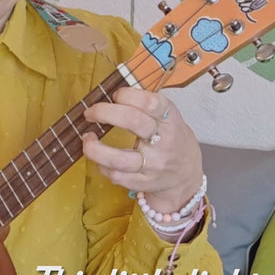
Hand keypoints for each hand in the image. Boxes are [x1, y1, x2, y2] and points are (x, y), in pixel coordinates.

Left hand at [82, 87, 202, 212]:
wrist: (187, 174)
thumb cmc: (170, 139)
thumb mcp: (168, 116)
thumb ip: (145, 104)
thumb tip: (111, 92)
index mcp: (169, 119)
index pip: (150, 102)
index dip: (127, 95)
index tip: (115, 95)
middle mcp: (164, 141)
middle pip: (133, 122)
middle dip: (104, 113)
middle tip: (90, 113)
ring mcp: (153, 165)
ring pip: (119, 158)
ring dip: (95, 148)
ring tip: (87, 138)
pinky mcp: (143, 182)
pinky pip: (116, 176)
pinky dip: (101, 165)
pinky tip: (99, 158)